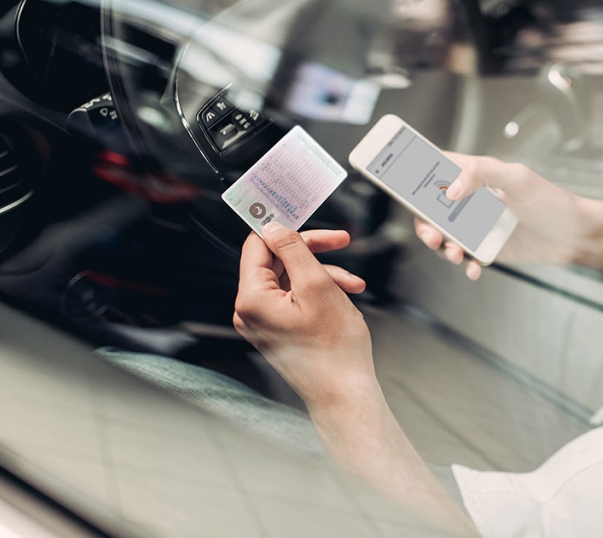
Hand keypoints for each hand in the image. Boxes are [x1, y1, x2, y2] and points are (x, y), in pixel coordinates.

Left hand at [233, 226, 375, 405]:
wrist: (344, 392)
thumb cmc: (333, 351)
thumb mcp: (317, 286)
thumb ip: (293, 250)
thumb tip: (274, 226)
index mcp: (252, 298)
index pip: (257, 246)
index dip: (281, 227)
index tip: (297, 212)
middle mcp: (251, 310)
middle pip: (276, 261)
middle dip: (312, 252)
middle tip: (339, 240)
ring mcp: (263, 322)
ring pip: (291, 278)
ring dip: (323, 274)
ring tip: (352, 282)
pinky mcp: (277, 329)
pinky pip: (294, 297)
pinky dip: (319, 291)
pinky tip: (345, 294)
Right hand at [414, 153, 586, 279]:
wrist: (575, 237)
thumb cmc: (551, 202)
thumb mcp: (518, 178)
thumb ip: (483, 174)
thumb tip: (451, 190)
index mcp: (478, 176)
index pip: (439, 169)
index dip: (417, 173)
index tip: (399, 180)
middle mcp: (474, 200)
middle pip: (433, 209)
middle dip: (425, 223)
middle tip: (431, 234)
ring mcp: (478, 226)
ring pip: (445, 236)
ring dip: (442, 246)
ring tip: (454, 253)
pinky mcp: (486, 248)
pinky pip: (465, 257)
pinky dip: (464, 264)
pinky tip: (474, 268)